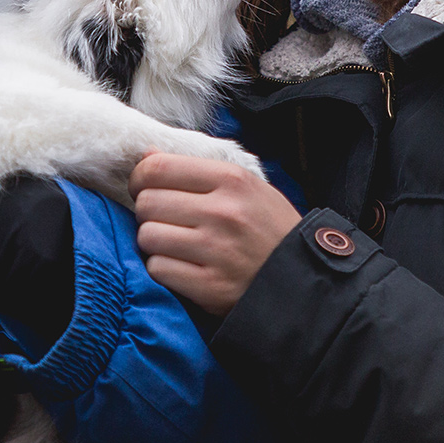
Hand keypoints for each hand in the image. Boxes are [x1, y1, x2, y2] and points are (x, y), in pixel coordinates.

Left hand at [130, 153, 299, 316]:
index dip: (139, 177)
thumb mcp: (246, 187)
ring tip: (174, 244)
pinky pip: (158, 269)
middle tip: (163, 219)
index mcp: (231, 180)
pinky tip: (183, 267)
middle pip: (147, 203)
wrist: (303, 279)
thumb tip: (146, 155)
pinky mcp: (210, 286)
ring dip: (154, 242)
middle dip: (148, 212)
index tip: (142, 188)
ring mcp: (216, 251)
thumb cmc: (269, 229)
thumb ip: (197, 170)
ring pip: (148, 237)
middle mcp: (223, 212)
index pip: (158, 168)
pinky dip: (164, 269)